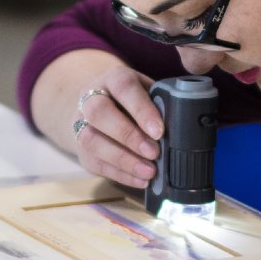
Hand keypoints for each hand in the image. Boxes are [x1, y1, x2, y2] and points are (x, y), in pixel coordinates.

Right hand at [74, 65, 163, 188]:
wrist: (100, 104)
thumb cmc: (134, 100)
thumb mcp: (147, 92)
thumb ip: (160, 105)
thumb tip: (180, 129)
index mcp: (113, 79)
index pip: (124, 88)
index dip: (141, 110)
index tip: (159, 131)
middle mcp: (91, 98)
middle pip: (99, 112)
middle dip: (128, 135)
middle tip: (153, 152)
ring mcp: (80, 123)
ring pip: (91, 140)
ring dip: (122, 159)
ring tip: (149, 171)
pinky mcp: (80, 148)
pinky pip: (95, 162)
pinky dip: (120, 174)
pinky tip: (140, 180)